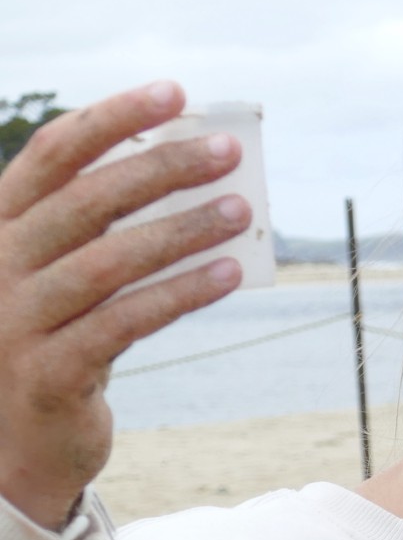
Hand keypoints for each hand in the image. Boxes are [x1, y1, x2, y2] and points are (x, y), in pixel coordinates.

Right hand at [0, 81, 248, 528]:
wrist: (15, 446)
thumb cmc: (56, 344)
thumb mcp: (70, 277)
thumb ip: (107, 231)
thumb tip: (197, 184)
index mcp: (0, 228)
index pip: (53, 155)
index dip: (112, 119)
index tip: (173, 93)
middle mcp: (0, 266)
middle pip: (87, 201)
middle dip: (161, 168)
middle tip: (228, 152)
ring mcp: (20, 320)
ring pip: (108, 261)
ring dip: (180, 230)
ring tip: (240, 211)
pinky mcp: (53, 372)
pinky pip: (126, 322)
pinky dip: (180, 293)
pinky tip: (228, 274)